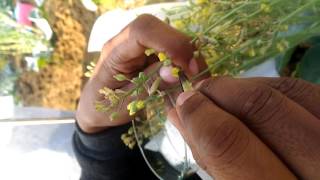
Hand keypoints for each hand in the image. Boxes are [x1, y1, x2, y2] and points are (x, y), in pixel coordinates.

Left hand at [76, 14, 202, 132]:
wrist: (96, 108)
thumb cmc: (105, 108)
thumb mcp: (125, 104)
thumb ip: (148, 85)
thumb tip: (174, 72)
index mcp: (114, 52)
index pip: (142, 31)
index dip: (170, 43)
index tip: (188, 66)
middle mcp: (126, 42)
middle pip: (158, 28)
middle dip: (182, 47)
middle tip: (197, 73)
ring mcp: (137, 45)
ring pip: (167, 35)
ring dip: (186, 54)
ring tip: (194, 78)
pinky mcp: (147, 51)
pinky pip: (170, 47)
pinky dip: (183, 61)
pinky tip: (186, 77)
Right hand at [169, 77, 319, 178]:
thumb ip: (207, 154)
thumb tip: (180, 112)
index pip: (230, 142)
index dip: (201, 115)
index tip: (184, 101)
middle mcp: (319, 170)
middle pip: (264, 107)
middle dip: (221, 90)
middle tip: (201, 91)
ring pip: (291, 90)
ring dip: (248, 85)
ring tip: (225, 93)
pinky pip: (309, 91)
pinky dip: (275, 87)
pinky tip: (256, 97)